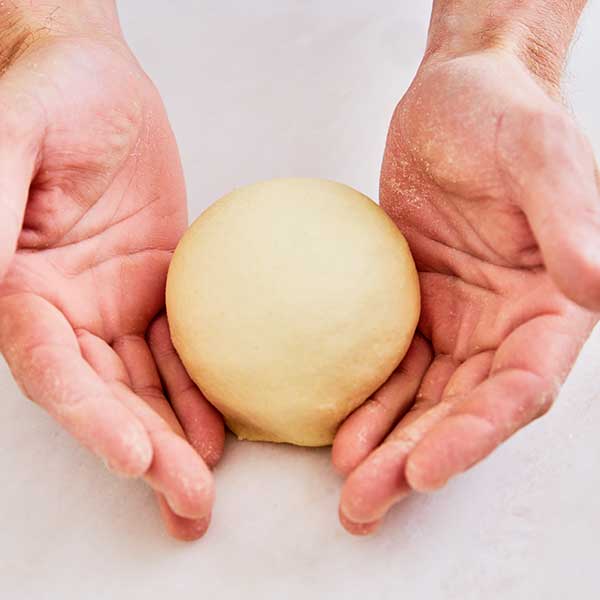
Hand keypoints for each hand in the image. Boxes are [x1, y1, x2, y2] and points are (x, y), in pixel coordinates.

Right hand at [0, 11, 223, 539]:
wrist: (98, 81)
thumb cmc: (51, 94)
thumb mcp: (14, 136)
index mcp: (21, 285)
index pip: (52, 366)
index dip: (90, 415)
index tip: (136, 454)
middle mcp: (64, 307)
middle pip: (102, 394)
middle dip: (145, 451)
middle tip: (190, 501)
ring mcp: (110, 302)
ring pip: (140, 385)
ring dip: (174, 439)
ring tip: (205, 489)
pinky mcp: (153, 288)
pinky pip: (176, 348)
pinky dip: (195, 390)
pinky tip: (219, 428)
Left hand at [332, 49, 598, 532]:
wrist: (456, 97)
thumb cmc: (505, 115)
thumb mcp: (539, 156)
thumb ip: (570, 222)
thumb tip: (597, 287)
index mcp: (550, 307)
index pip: (519, 389)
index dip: (476, 435)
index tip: (426, 468)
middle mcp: (505, 326)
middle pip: (463, 412)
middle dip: (416, 462)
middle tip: (364, 503)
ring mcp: (456, 320)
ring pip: (423, 400)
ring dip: (386, 447)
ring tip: (347, 486)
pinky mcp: (412, 305)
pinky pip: (388, 363)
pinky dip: (366, 400)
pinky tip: (337, 429)